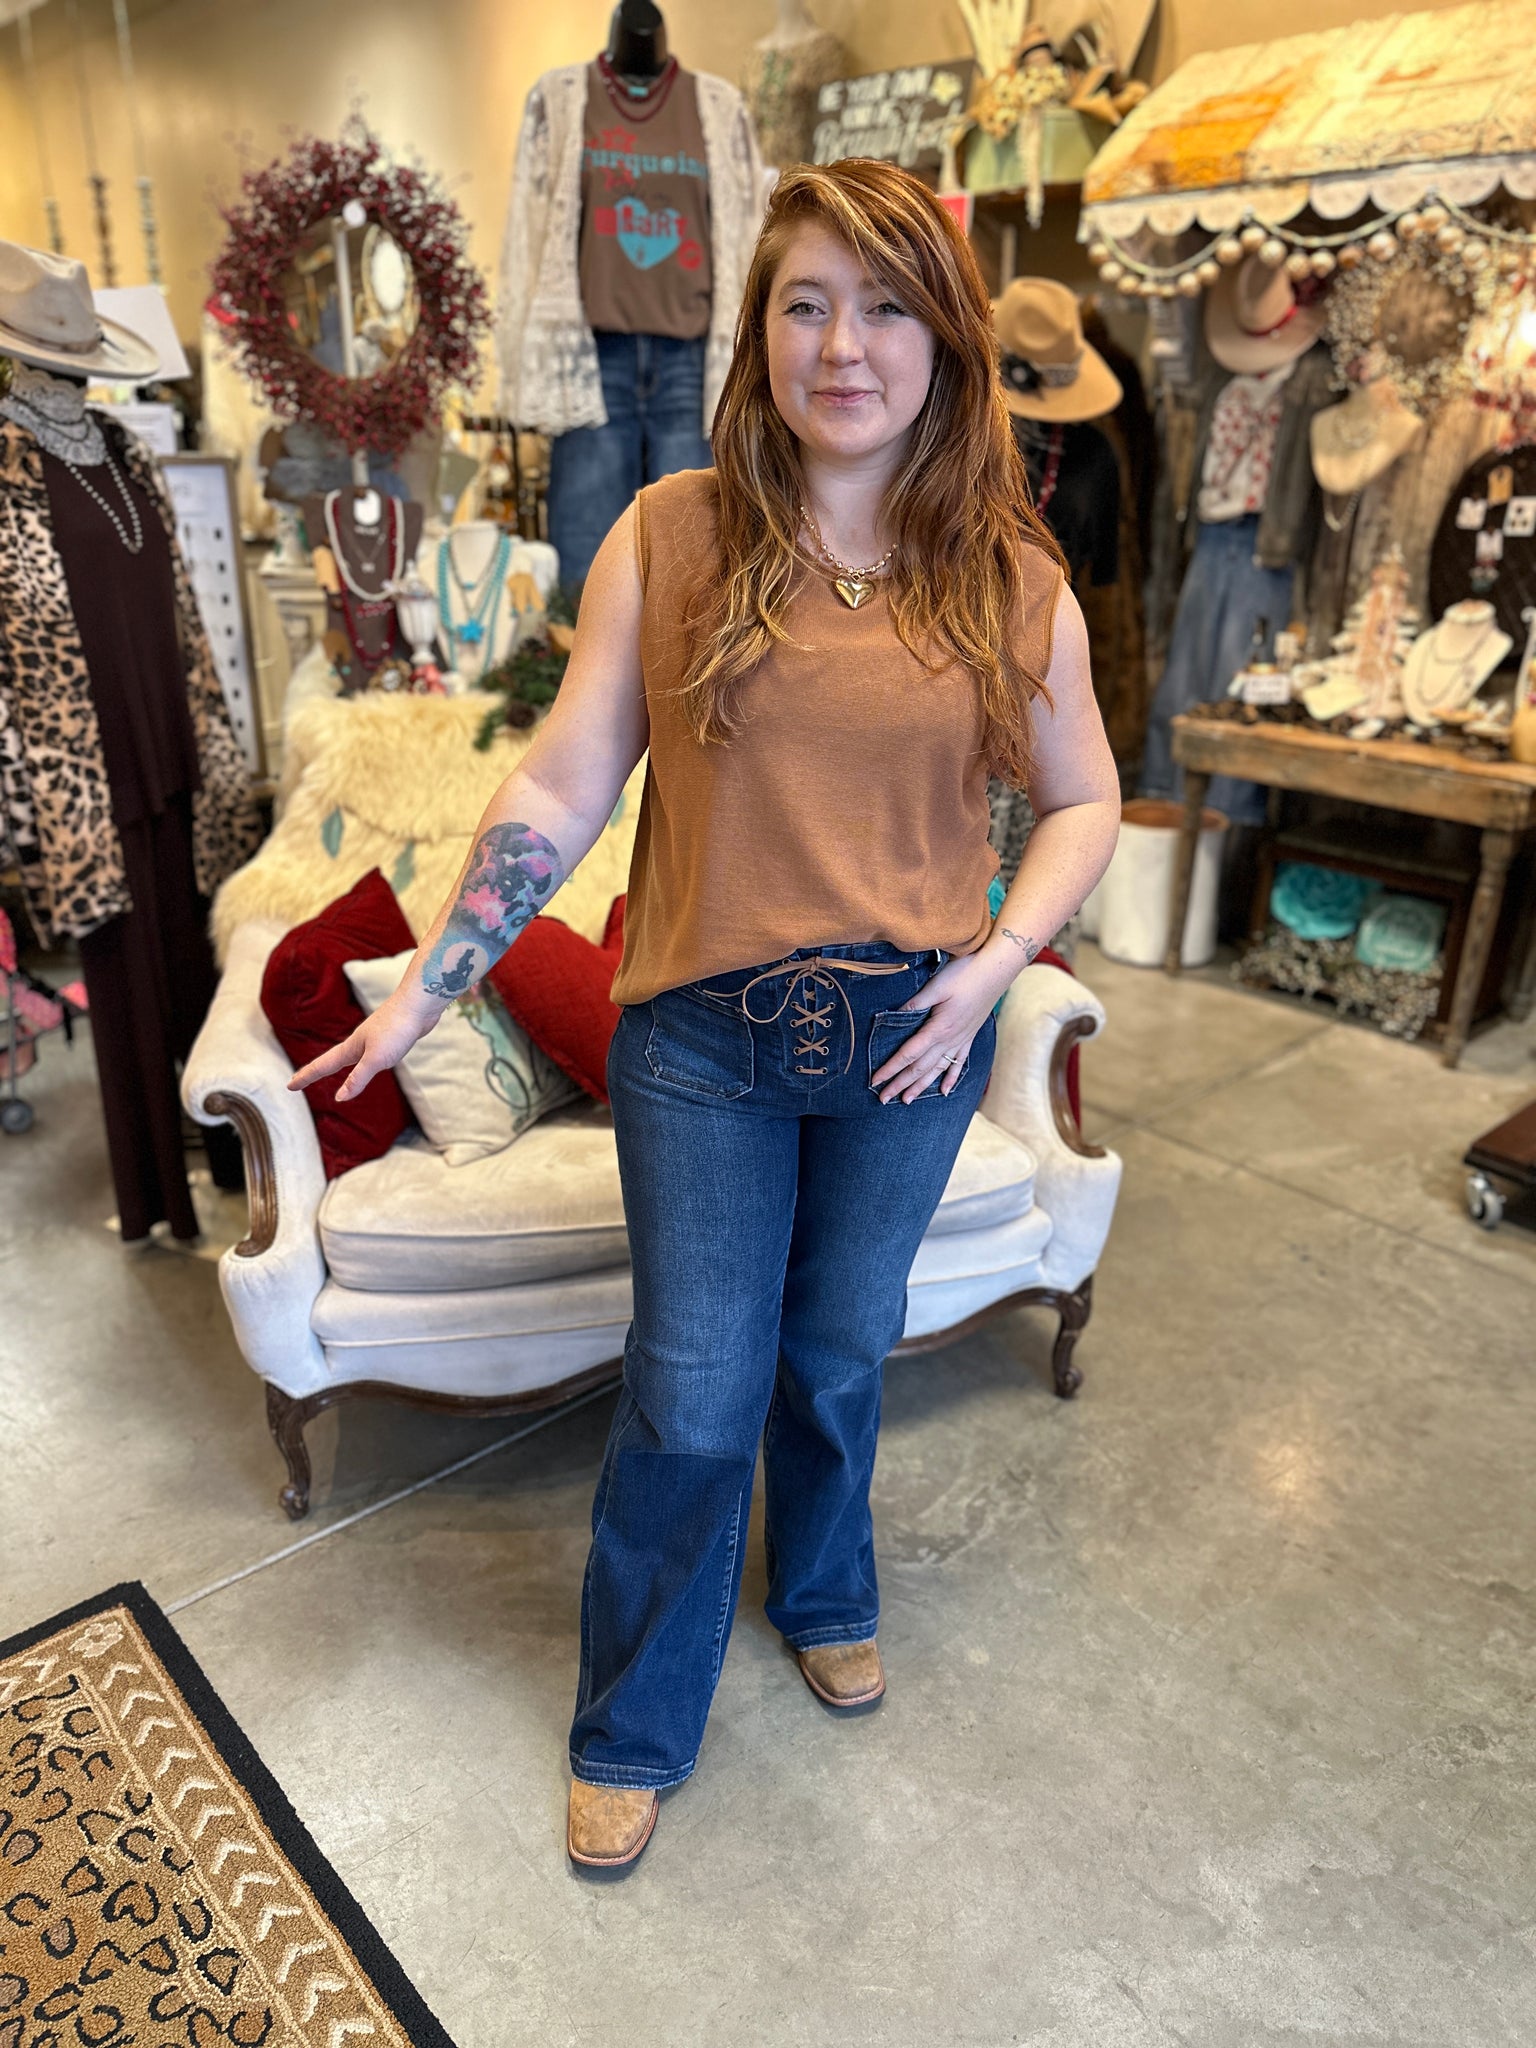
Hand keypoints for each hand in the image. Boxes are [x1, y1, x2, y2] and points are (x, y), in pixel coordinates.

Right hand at [287, 986, 446, 1101]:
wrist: (420, 1003)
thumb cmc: (397, 1028)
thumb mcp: (376, 1058)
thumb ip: (357, 1078)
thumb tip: (339, 1098)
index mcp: (352, 1048)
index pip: (322, 1066)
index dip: (305, 1077)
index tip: (289, 1086)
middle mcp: (359, 1042)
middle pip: (332, 1060)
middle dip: (316, 1071)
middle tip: (301, 1080)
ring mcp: (374, 1038)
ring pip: (352, 1056)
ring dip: (338, 1063)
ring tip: (330, 1069)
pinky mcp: (390, 1036)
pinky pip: (370, 1053)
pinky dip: (362, 1061)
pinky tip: (372, 1059)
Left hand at [872, 952, 1010, 1104]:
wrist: (997, 971)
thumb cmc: (965, 974)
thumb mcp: (937, 985)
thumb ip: (915, 1003)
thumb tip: (894, 1016)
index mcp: (938, 1028)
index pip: (908, 1054)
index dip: (890, 1069)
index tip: (875, 1081)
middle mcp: (950, 1040)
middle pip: (920, 1068)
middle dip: (901, 1084)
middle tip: (883, 1099)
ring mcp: (961, 1040)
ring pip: (937, 1070)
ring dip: (921, 1087)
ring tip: (907, 1100)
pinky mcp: (969, 1036)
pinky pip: (958, 1063)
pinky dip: (951, 1078)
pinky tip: (944, 1091)